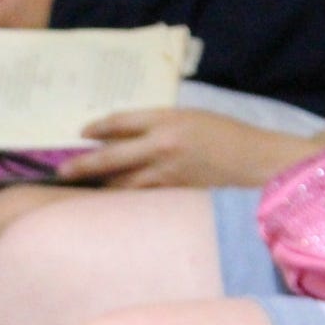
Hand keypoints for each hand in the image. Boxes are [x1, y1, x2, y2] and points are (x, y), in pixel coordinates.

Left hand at [59, 109, 321, 187]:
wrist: (264, 166)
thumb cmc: (234, 139)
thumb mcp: (197, 119)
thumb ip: (164, 126)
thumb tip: (132, 139)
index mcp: (169, 119)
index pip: (121, 121)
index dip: (97, 127)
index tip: (81, 133)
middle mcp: (164, 145)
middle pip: (111, 156)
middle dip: (83, 165)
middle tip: (61, 171)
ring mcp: (169, 174)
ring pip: (123, 183)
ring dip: (101, 187)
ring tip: (81, 192)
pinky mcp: (177, 196)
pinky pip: (142, 199)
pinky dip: (126, 201)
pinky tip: (113, 205)